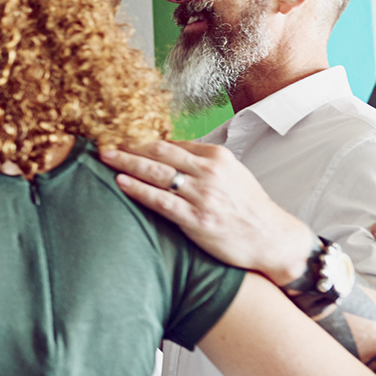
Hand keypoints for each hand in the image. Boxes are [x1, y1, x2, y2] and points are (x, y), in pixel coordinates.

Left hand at [100, 140, 314, 285]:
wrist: (271, 240)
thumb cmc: (248, 207)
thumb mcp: (231, 174)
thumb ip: (201, 162)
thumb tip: (169, 150)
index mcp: (217, 157)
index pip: (171, 142)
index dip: (142, 138)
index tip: (120, 136)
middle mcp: (209, 172)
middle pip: (158, 152)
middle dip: (128, 145)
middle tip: (103, 141)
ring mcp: (203, 196)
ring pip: (156, 173)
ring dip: (126, 162)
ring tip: (104, 156)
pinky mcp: (197, 219)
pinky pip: (160, 201)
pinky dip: (138, 189)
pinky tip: (121, 182)